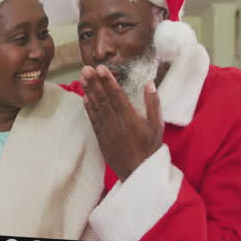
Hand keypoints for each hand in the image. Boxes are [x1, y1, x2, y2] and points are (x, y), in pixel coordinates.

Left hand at [81, 65, 163, 179]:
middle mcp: (115, 121)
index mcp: (130, 118)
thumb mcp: (157, 126)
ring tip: (82, 77)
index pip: (117, 95)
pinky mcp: (101, 136)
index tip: (101, 68)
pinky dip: (88, 108)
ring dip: (88, 91)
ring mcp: (106, 129)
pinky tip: (84, 97)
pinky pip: (93, 119)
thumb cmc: (150, 148)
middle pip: (103, 98)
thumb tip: (150, 84)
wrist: (138, 171)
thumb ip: (153, 104)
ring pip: (96, 107)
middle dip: (94, 82)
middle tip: (86, 68)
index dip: (108, 81)